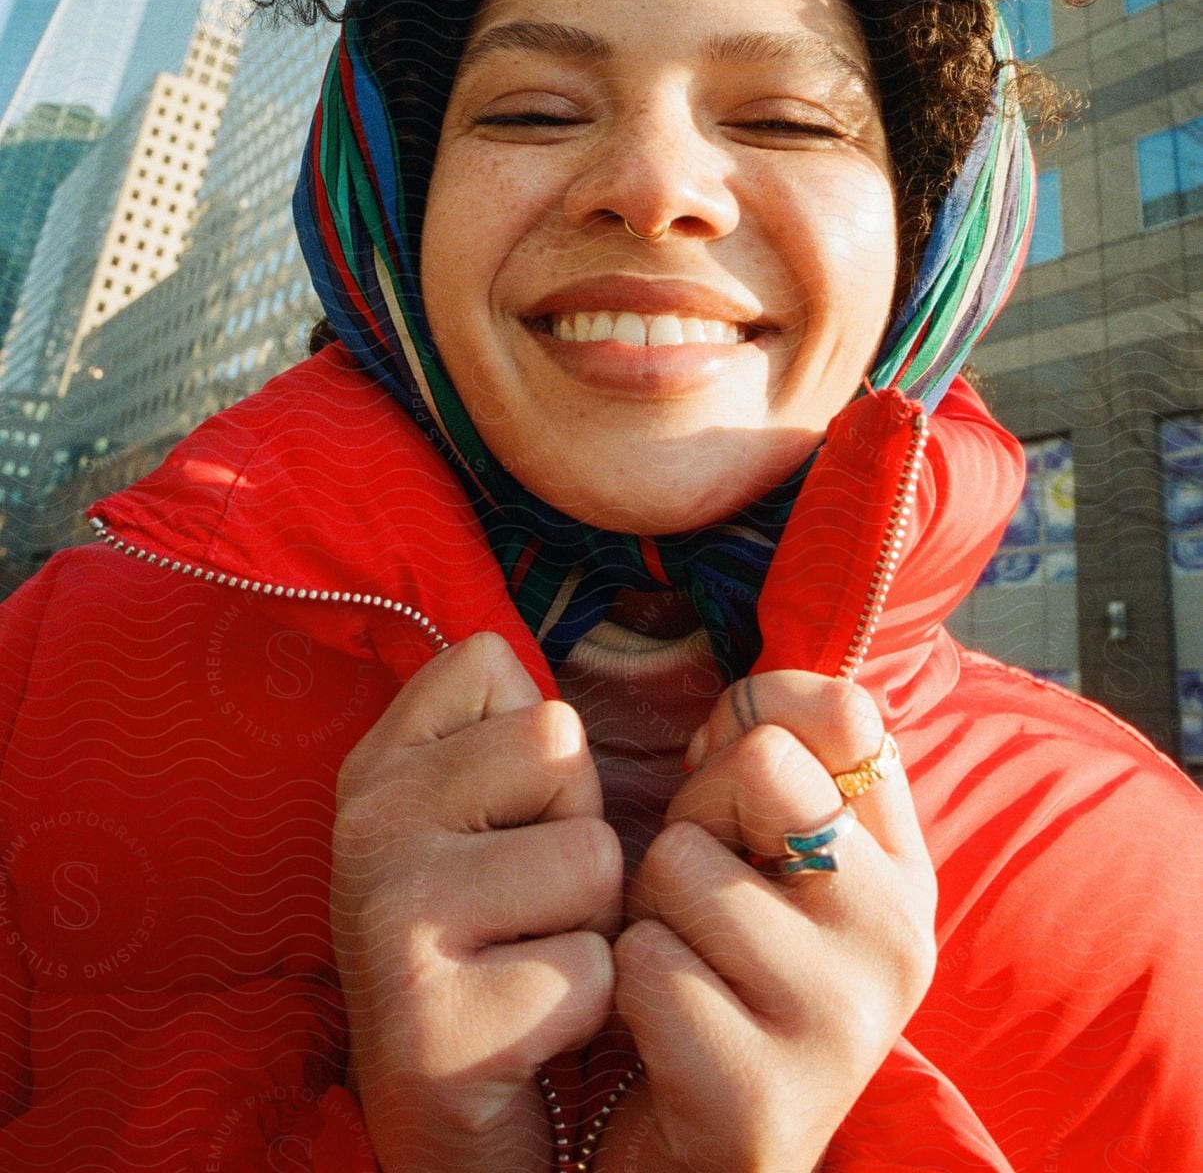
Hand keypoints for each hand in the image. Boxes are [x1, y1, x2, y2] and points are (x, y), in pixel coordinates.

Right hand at [329, 632, 623, 1171]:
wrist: (456, 1127)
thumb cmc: (503, 948)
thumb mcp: (492, 816)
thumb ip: (514, 723)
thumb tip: (643, 630)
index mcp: (375, 763)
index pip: (496, 663)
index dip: (542, 751)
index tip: (503, 825)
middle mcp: (362, 823)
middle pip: (558, 746)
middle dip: (578, 833)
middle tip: (524, 907)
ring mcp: (387, 915)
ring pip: (592, 857)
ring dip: (592, 926)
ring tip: (528, 966)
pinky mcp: (431, 1022)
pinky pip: (594, 968)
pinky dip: (587, 1008)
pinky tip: (528, 1033)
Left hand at [598, 673, 935, 1172]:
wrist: (693, 1157)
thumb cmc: (712, 971)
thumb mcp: (748, 846)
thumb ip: (758, 752)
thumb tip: (751, 696)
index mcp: (904, 867)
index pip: (846, 713)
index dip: (754, 727)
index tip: (738, 800)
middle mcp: (900, 935)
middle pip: (757, 765)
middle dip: (693, 818)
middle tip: (698, 902)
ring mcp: (845, 1018)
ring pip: (681, 862)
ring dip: (648, 911)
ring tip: (682, 969)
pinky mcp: (768, 1095)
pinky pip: (646, 963)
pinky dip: (626, 988)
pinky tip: (662, 1036)